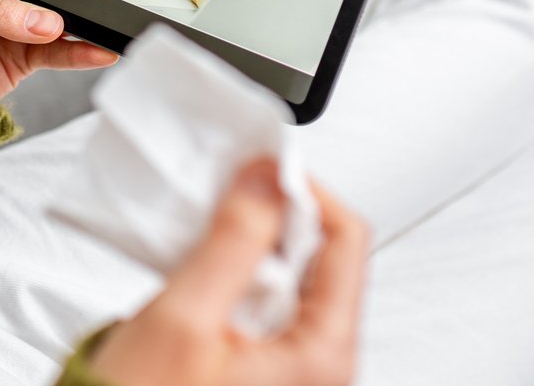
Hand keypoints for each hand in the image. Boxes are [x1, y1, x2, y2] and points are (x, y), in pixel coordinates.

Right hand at [89, 159, 368, 385]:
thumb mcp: (186, 316)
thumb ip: (232, 241)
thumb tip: (267, 180)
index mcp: (324, 354)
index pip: (347, 239)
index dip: (306, 192)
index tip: (261, 168)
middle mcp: (319, 362)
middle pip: (321, 255)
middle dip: (270, 216)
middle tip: (225, 197)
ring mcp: (292, 365)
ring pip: (288, 275)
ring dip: (246, 243)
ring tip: (204, 233)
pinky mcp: (261, 364)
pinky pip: (262, 300)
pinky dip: (233, 272)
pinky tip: (198, 267)